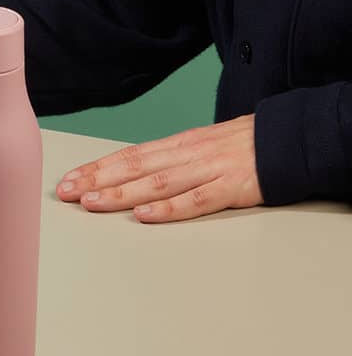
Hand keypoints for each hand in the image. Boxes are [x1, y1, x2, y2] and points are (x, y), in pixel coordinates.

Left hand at [55, 114, 263, 222]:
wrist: (289, 140)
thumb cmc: (240, 147)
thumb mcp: (198, 147)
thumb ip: (166, 161)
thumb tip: (127, 176)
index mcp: (177, 145)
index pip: (128, 156)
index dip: (96, 168)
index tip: (67, 180)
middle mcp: (187, 154)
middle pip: (134, 167)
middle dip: (96, 180)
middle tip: (66, 193)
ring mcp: (208, 170)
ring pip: (157, 183)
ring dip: (121, 194)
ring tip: (92, 202)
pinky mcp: (231, 188)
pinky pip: (195, 200)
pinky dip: (168, 209)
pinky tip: (144, 215)